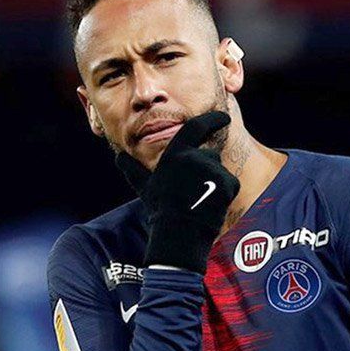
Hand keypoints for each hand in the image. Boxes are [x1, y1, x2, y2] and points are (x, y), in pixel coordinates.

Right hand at [116, 111, 239, 272]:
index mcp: (176, 153)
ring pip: (219, 171)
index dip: (213, 120)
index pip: (197, 127)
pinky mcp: (228, 183)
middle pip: (209, 156)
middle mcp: (196, 157)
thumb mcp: (144, 187)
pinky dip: (224, 193)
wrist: (179, 233)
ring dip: (214, 182)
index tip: (224, 117)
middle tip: (195, 190)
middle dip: (206, 170)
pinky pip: (230, 184)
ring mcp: (213, 170)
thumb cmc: (160, 209)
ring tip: (199, 200)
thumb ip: (133, 169)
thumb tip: (119, 157)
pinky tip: (211, 204)